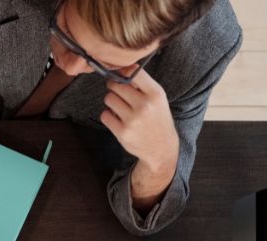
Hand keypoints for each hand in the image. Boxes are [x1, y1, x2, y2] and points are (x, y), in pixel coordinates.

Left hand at [100, 69, 178, 185]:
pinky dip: (108, 116)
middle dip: (114, 87)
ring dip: (111, 102)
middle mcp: (144, 105)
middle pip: (116, 85)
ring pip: (109, 99)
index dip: (123, 72)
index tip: (120, 75)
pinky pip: (105, 115)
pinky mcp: (122, 132)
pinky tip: (117, 119)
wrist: (161, 147)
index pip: (133, 72)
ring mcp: (132, 120)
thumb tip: (121, 67)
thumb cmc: (157, 118)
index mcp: (155, 93)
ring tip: (120, 107)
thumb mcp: (158, 98)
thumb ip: (142, 83)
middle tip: (119, 93)